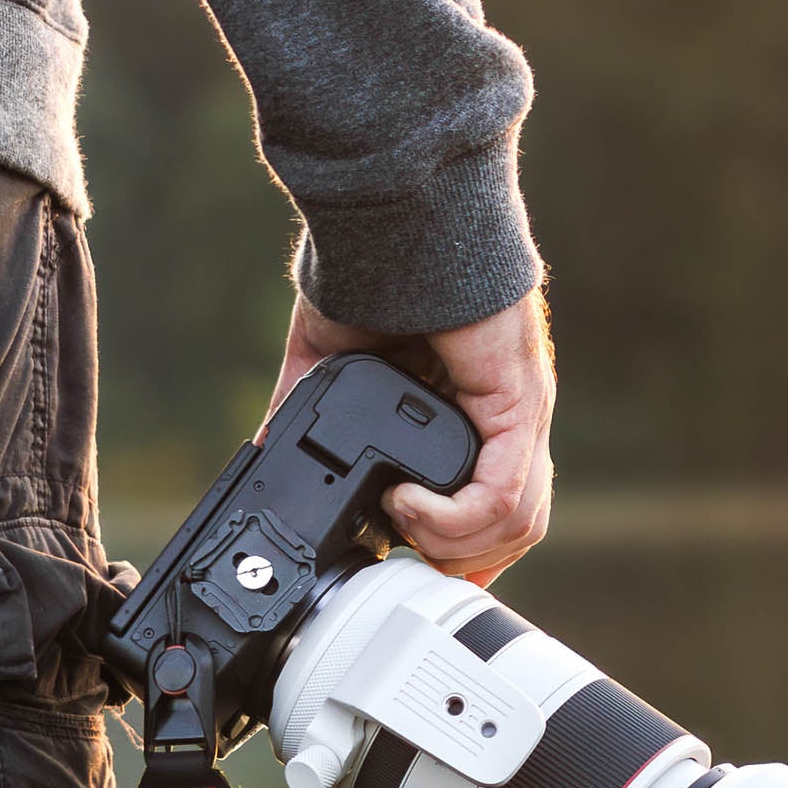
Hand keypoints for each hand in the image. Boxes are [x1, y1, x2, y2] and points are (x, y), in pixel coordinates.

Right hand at [268, 289, 553, 584]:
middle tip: (410, 568)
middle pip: (517, 523)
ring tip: (400, 527)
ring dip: (454, 546)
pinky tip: (406, 506)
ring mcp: (518, 410)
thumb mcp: (333, 356)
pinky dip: (453, 518)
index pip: (492, 501)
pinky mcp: (517, 402)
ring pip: (519, 519)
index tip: (413, 566)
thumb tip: (268, 449)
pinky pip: (504, 491)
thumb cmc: (374, 267)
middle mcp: (506, 413)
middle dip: (463, 561)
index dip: (459, 545)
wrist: (397, 220)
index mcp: (472, 405)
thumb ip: (305, 405)